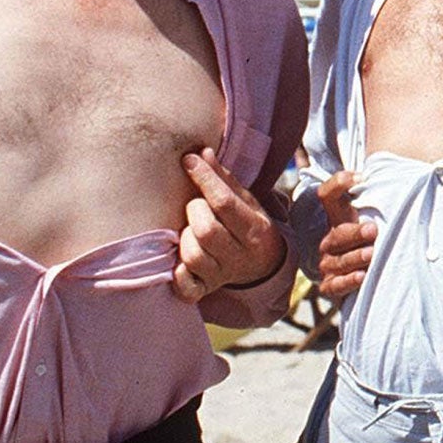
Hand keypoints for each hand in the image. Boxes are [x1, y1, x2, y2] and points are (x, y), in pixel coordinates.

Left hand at [173, 148, 286, 302]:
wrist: (264, 267)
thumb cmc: (249, 226)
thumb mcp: (247, 202)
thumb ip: (224, 180)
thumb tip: (202, 152)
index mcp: (255, 228)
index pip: (225, 202)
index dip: (204, 178)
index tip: (188, 161)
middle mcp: (241, 254)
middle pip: (207, 231)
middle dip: (194, 211)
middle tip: (195, 205)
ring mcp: (222, 274)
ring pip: (193, 257)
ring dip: (184, 239)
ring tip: (189, 230)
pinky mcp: (206, 290)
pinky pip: (187, 288)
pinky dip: (178, 276)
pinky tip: (179, 264)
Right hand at [315, 169, 374, 300]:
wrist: (375, 276)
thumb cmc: (382, 240)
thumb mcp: (383, 217)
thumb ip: (387, 199)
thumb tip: (392, 179)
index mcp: (340, 219)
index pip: (330, 195)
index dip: (339, 183)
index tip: (361, 178)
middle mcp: (331, 241)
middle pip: (337, 235)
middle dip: (355, 233)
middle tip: (373, 230)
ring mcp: (329, 264)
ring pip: (337, 261)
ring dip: (355, 257)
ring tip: (372, 255)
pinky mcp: (331, 285)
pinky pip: (335, 285)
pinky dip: (348, 281)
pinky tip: (362, 276)